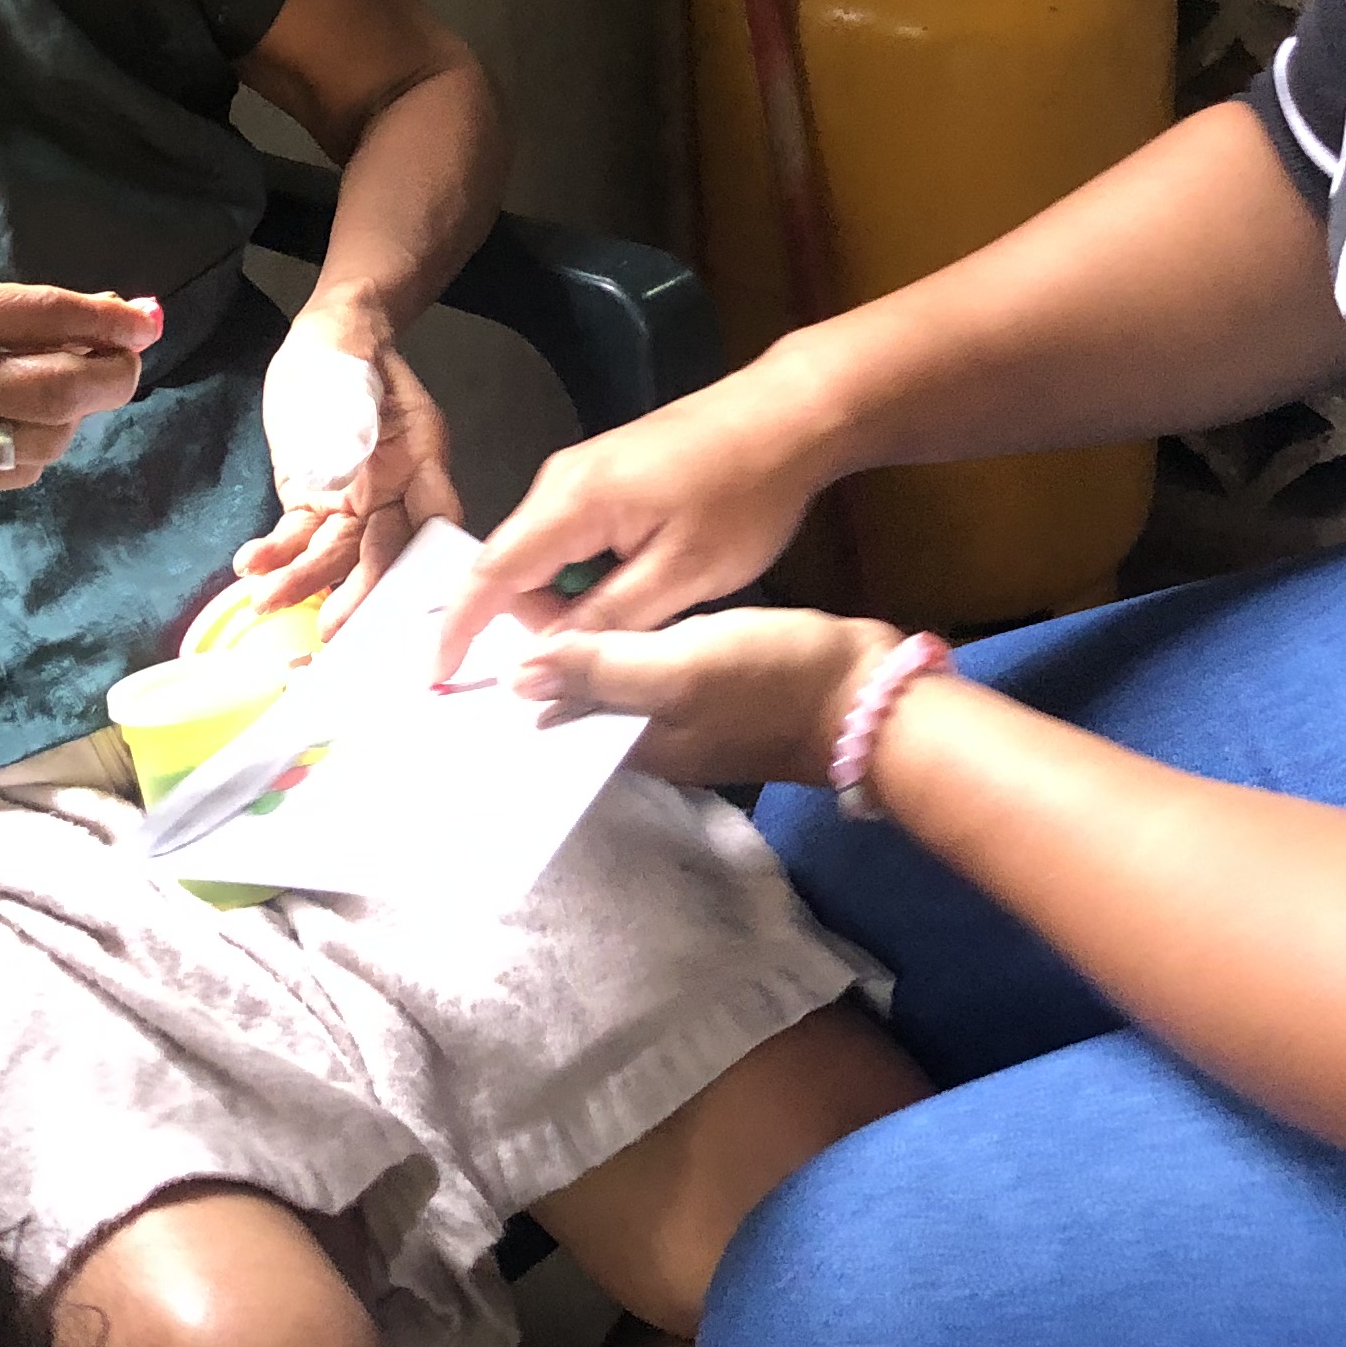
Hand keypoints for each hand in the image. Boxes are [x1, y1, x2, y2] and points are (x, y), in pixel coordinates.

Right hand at [0, 260, 157, 498]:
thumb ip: (18, 304)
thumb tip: (107, 317)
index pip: (46, 319)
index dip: (109, 323)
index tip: (148, 321)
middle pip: (61, 393)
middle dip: (112, 376)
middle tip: (125, 359)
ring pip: (48, 440)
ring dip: (75, 412)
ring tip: (59, 385)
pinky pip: (15, 469)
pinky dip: (37, 443)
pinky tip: (16, 417)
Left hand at [232, 328, 458, 628]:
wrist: (328, 344)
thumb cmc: (351, 352)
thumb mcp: (358, 372)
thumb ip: (354, 417)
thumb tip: (345, 466)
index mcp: (422, 459)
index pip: (432, 520)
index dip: (424, 563)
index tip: (409, 600)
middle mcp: (394, 493)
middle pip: (383, 551)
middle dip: (358, 592)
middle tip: (334, 629)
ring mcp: (352, 504)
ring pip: (333, 554)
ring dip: (302, 580)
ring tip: (266, 599)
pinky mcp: (312, 505)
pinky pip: (296, 539)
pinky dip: (274, 556)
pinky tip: (250, 566)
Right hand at [431, 359, 839, 677]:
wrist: (791, 414)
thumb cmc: (744, 494)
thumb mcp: (681, 574)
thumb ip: (605, 620)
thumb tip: (536, 663)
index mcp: (572, 502)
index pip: (493, 573)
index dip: (460, 628)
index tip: (435, 679)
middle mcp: (560, 481)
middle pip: (517, 569)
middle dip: (539, 622)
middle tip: (600, 654)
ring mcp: (583, 473)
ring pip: (547, 556)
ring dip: (571, 599)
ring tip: (634, 618)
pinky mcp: (607, 474)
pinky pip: (573, 538)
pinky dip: (589, 574)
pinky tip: (637, 587)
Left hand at [513, 607, 902, 791]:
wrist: (866, 690)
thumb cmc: (772, 678)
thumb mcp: (681, 669)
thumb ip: (602, 669)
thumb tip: (517, 676)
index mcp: (638, 744)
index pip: (560, 722)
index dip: (523, 686)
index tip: (479, 649)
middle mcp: (655, 737)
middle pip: (584, 703)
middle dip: (547, 669)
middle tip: (500, 612)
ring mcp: (689, 712)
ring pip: (617, 683)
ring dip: (584, 653)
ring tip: (542, 602)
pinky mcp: (717, 684)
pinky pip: (652, 666)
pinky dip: (625, 643)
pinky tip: (612, 610)